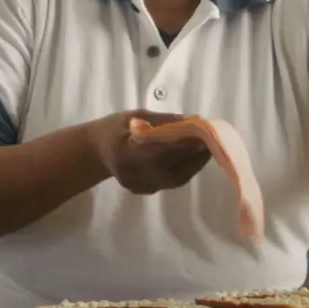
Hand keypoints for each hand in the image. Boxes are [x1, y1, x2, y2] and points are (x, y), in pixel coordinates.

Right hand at [89, 110, 211, 194]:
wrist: (95, 151)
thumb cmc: (116, 128)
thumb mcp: (136, 116)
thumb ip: (164, 121)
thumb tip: (195, 121)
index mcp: (129, 152)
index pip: (166, 151)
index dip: (189, 145)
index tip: (207, 134)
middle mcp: (136, 174)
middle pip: (175, 168)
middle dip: (197, 155)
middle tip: (213, 141)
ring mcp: (140, 186)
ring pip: (177, 179)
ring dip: (195, 164)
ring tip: (206, 149)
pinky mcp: (145, 191)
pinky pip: (171, 182)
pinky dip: (185, 170)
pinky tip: (192, 159)